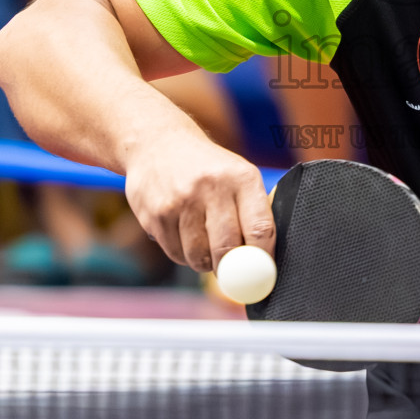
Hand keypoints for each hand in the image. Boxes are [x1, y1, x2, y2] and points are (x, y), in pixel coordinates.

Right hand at [122, 137, 274, 272]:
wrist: (158, 143)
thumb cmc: (207, 169)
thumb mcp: (237, 176)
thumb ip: (252, 214)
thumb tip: (263, 265)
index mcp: (242, 178)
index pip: (260, 229)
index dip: (263, 259)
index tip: (262, 274)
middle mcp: (212, 186)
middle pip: (228, 249)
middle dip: (232, 270)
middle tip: (232, 273)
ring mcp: (181, 200)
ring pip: (199, 257)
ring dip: (205, 263)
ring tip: (204, 244)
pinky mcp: (156, 214)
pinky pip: (176, 254)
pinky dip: (182, 254)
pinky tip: (182, 233)